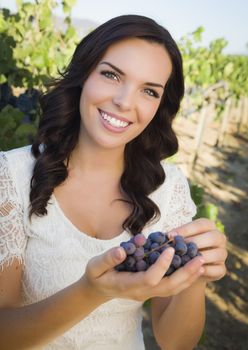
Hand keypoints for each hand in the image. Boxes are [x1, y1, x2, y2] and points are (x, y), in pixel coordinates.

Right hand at [83, 244, 204, 301]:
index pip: (150, 278)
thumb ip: (108, 258)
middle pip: (169, 287)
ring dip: (189, 276)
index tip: (170, 248)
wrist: (98, 289)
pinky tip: (192, 267)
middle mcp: (142, 292)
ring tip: (201, 261)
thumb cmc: (97, 275)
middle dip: (185, 273)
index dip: (161, 265)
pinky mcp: (152, 290)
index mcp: (129, 285)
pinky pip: (172, 287)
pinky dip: (184, 278)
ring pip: (173, 289)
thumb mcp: (96, 265)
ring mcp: (148, 293)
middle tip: (200, 258)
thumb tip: (122, 250)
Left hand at [171, 218, 227, 281]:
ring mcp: (222, 253)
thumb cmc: (181, 248)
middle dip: (195, 242)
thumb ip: (176, 236)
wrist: (188, 268)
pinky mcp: (222, 269)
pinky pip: (217, 269)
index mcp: (209, 226)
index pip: (201, 224)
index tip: (171, 236)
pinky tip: (194, 271)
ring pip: (217, 254)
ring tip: (186, 260)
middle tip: (180, 248)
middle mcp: (219, 238)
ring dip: (201, 257)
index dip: (186, 229)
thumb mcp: (179, 240)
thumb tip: (167, 236)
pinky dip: (206, 270)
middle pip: (213, 237)